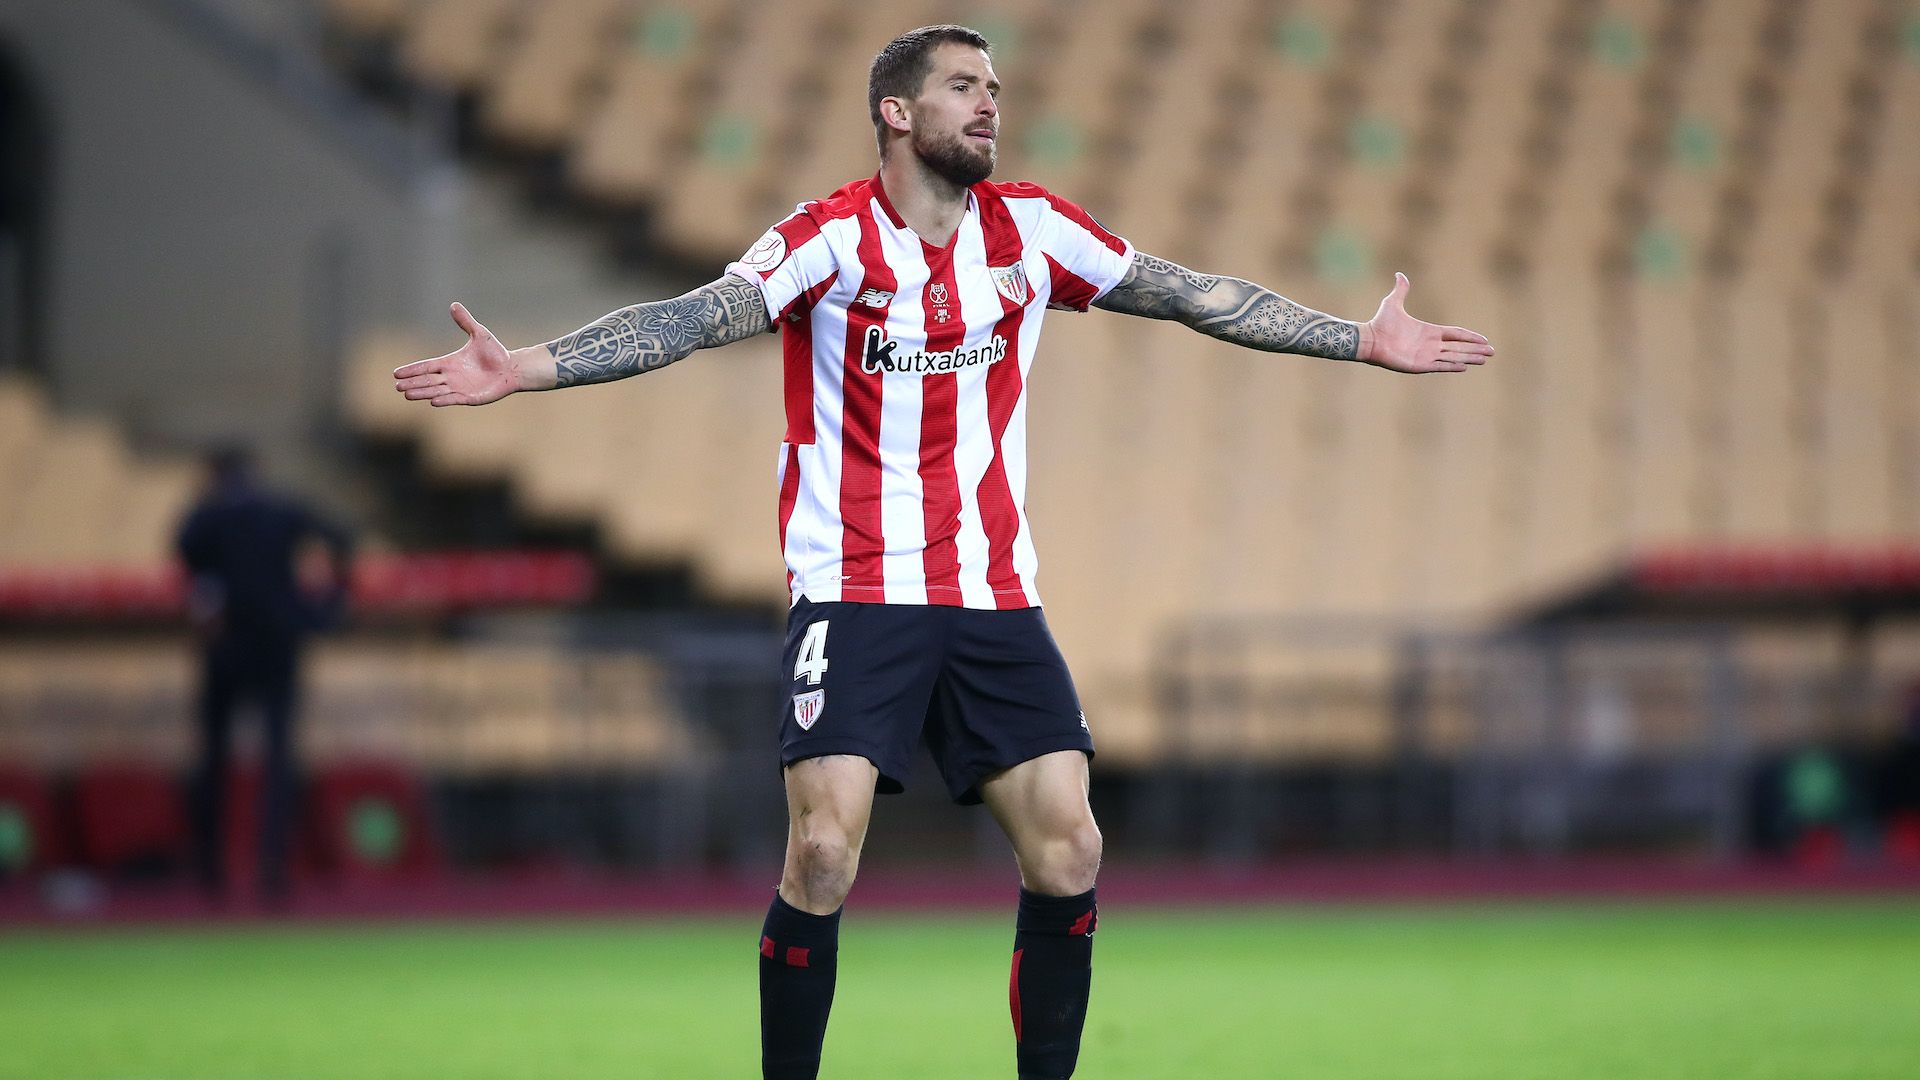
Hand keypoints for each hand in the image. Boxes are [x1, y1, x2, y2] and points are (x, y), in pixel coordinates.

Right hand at [392, 302, 520, 406]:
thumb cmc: (495, 352)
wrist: (511, 369)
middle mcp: (451, 377)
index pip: (426, 366)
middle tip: (397, 386)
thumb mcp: (479, 334)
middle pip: (427, 380)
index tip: (396, 373)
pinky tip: (433, 402)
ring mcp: (459, 388)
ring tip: (407, 395)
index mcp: (449, 363)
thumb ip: (465, 321)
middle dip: (412, 383)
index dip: (412, 369)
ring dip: (422, 393)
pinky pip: (454, 399)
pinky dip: (444, 400)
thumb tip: (454, 304)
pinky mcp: (470, 398)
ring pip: (436, 391)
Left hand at [1359, 273, 1493, 373]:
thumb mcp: (1392, 303)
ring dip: (1469, 358)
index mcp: (1429, 331)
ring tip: (1484, 359)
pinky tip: (1465, 366)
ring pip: (1453, 357)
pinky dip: (1452, 366)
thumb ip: (1401, 290)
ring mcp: (1426, 355)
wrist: (1370, 340)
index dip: (1469, 336)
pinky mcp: (1419, 365)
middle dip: (1475, 349)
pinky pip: (1440, 366)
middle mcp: (1430, 344)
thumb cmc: (1381, 323)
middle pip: (1459, 347)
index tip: (1483, 339)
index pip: (1455, 334)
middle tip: (1492, 352)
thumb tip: (1400, 274)